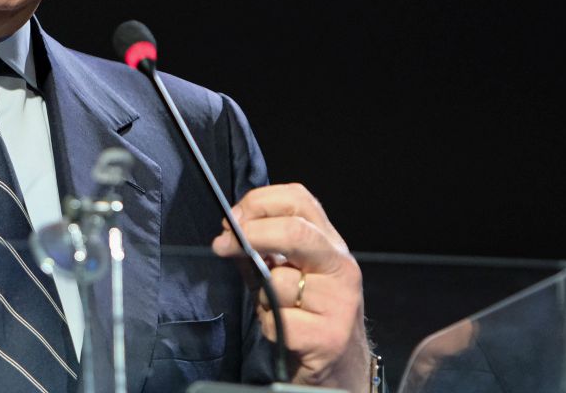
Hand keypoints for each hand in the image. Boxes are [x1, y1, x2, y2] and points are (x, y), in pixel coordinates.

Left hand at [211, 183, 369, 391]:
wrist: (339, 367)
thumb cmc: (306, 315)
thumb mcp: (285, 274)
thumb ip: (261, 250)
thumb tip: (228, 231)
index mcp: (329, 243)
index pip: (299, 199)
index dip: (260, 202)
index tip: (233, 218)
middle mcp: (341, 266)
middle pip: (294, 232)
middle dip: (252, 235)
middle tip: (224, 244)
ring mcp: (340, 301)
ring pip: (278, 282)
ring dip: (261, 297)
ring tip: (275, 309)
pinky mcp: (330, 336)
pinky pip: (278, 320)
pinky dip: (268, 327)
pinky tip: (284, 333)